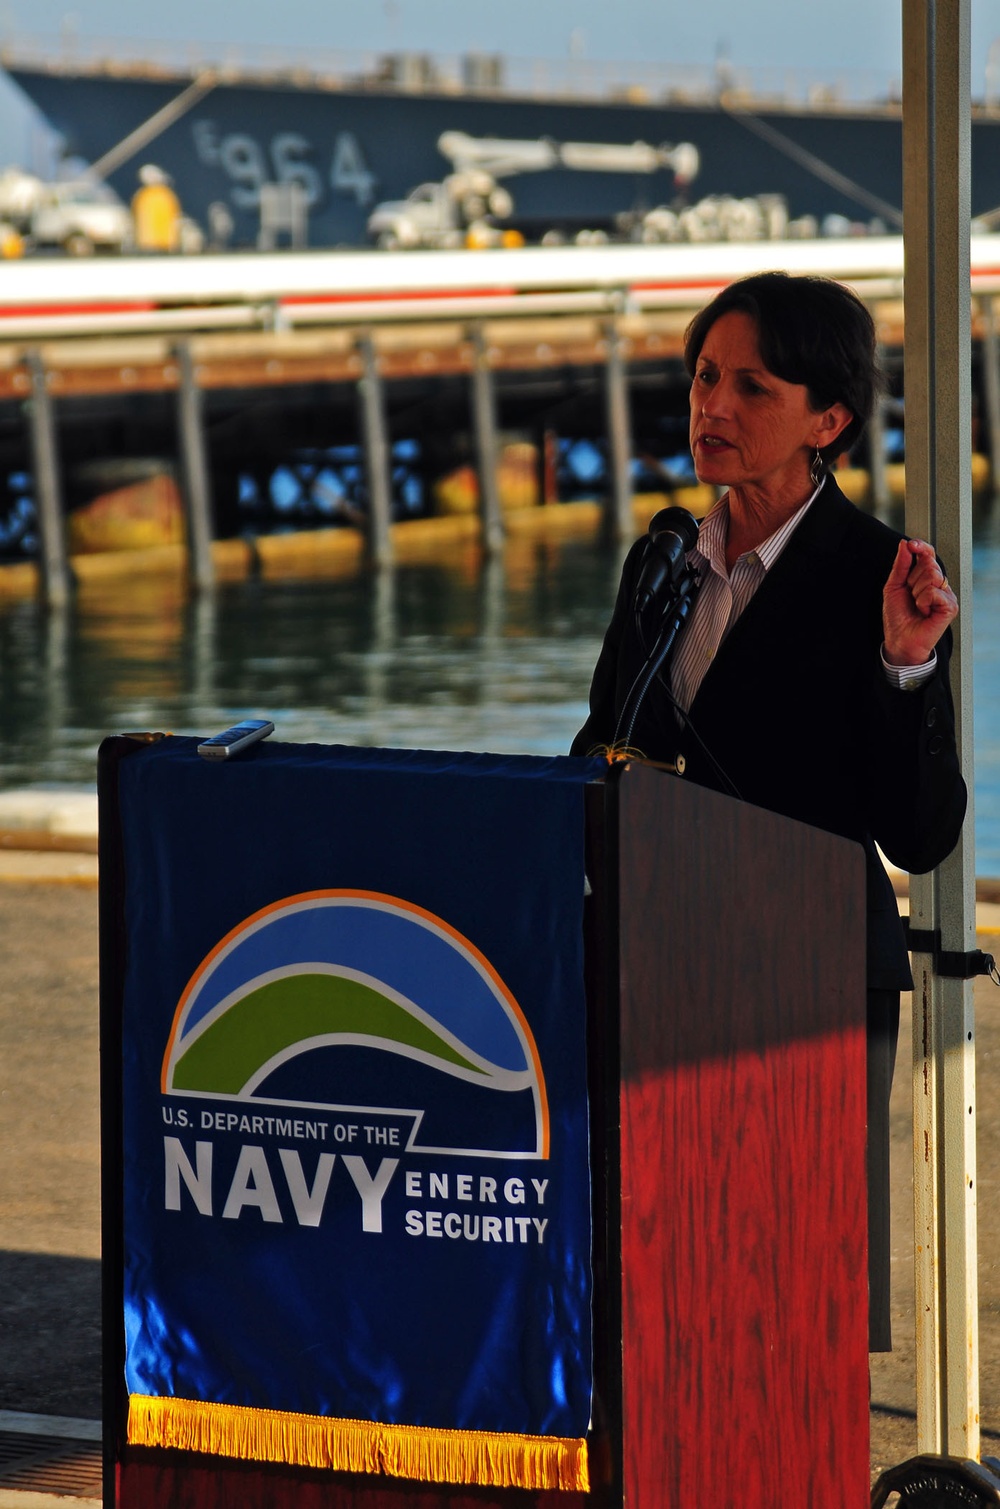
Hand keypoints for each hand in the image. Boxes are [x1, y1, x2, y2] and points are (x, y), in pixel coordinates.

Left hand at [882, 538, 957, 666]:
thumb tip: (905, 544)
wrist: (900, 639)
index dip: (921, 547)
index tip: (912, 545)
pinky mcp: (951, 605)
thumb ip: (901, 565)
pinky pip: (934, 592)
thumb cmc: (897, 616)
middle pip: (929, 563)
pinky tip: (924, 611)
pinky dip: (923, 602)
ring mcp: (946, 594)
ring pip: (932, 575)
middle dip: (913, 579)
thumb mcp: (893, 586)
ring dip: (916, 591)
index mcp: (925, 577)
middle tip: (911, 595)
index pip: (929, 554)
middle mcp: (939, 583)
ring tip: (917, 604)